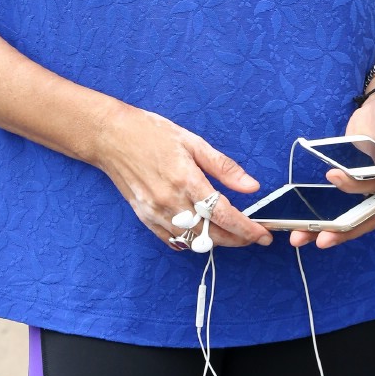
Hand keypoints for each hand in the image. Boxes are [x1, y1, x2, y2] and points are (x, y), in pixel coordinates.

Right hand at [92, 103, 272, 249]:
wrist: (111, 137)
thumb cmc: (151, 133)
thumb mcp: (192, 141)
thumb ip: (223, 167)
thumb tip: (251, 186)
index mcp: (186, 179)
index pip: (223, 214)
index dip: (247, 228)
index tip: (263, 234)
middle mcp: (170, 201)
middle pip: (211, 234)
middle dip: (237, 240)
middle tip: (253, 236)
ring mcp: (155, 212)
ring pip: (193, 241)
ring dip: (215, 242)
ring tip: (231, 234)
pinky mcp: (144, 217)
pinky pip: (172, 240)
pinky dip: (190, 242)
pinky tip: (201, 234)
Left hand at [289, 88, 374, 250]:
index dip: (359, 189)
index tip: (334, 177)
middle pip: (365, 217)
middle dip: (342, 230)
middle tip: (319, 239)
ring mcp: (369, 192)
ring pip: (350, 217)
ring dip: (327, 229)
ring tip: (299, 239)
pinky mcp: (353, 187)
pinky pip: (339, 206)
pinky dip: (322, 216)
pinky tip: (300, 224)